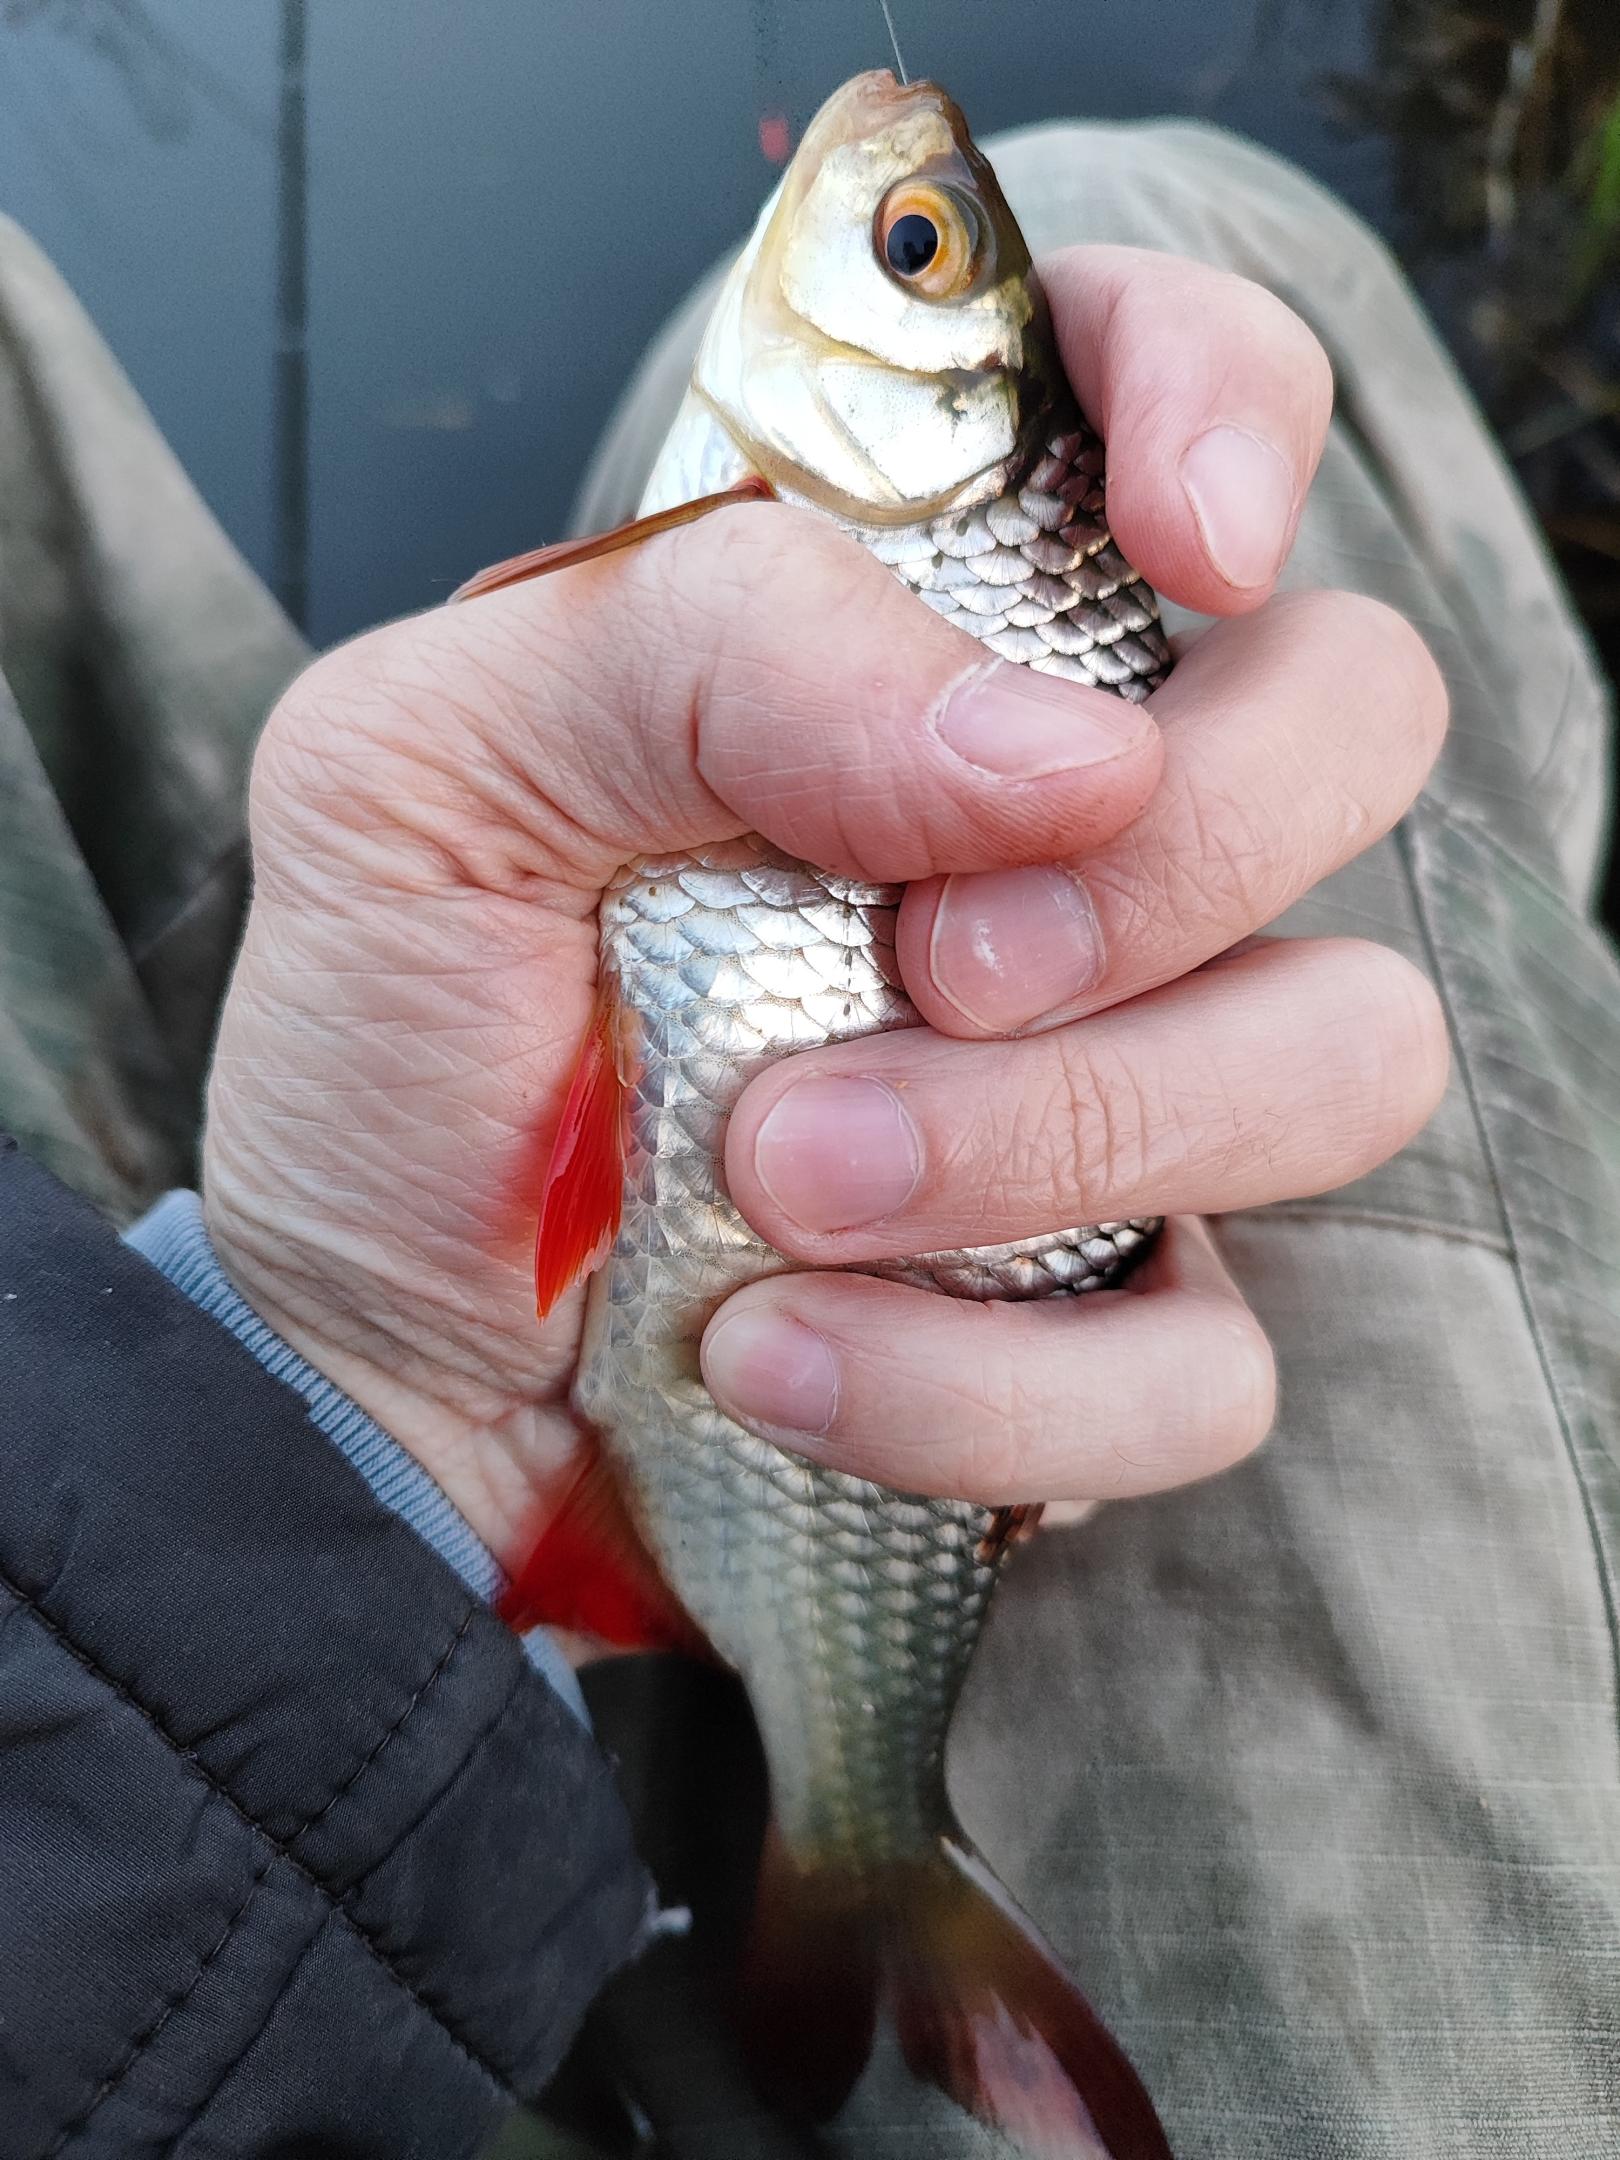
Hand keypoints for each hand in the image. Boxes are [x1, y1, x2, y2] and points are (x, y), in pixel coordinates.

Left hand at [203, 246, 1446, 1558]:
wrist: (377, 1362)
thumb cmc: (399, 1046)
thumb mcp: (425, 773)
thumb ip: (702, 648)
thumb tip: (1059, 746)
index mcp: (898, 637)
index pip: (1175, 392)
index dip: (1228, 406)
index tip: (1180, 547)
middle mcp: (1059, 832)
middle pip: (1353, 715)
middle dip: (1175, 850)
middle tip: (927, 964)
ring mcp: (1123, 1074)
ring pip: (1340, 1052)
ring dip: (1055, 1138)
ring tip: (780, 1180)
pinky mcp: (1119, 1314)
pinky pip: (1210, 1366)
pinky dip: (978, 1384)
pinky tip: (778, 1355)